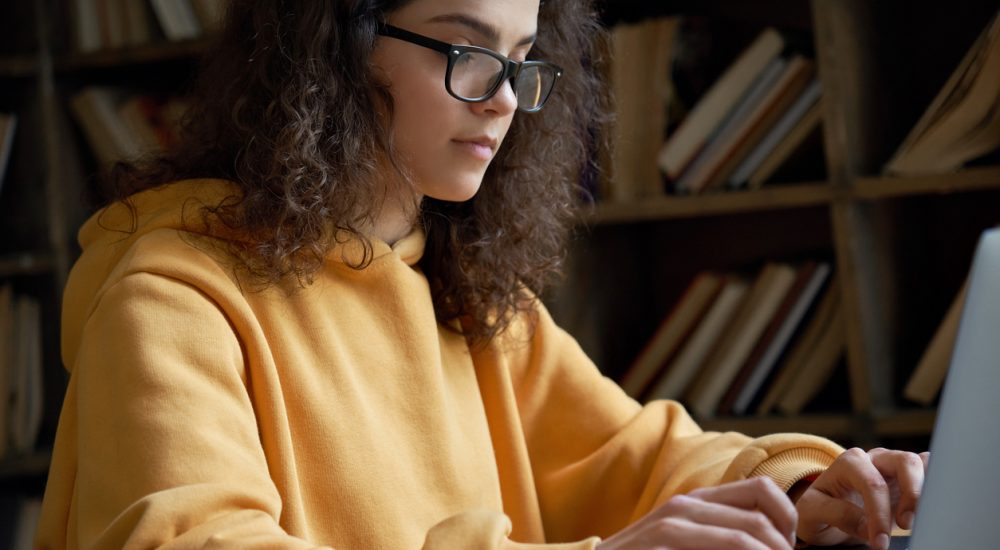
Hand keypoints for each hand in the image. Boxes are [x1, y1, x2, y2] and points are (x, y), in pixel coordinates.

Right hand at [597, 477, 796, 549]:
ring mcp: (671, 525)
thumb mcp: (688, 539)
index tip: (789, 549)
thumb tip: (778, 545)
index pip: (764, 491)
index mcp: (699, 500)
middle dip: (784, 548)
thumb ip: (720, 533)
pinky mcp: (662, 546)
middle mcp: (687, 506)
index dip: (789, 520)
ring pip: (744, 539)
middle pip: (761, 517)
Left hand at [794, 447, 929, 549]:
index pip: (872, 484)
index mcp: (849, 463)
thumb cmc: (817, 510)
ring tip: (920, 519)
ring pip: (921, 464)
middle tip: (906, 526)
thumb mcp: (812, 512)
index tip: (880, 542)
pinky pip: (930, 471)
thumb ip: (836, 513)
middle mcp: (874, 459)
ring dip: (927, 491)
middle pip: (905, 462)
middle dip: (912, 495)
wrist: (824, 514)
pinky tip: (939, 500)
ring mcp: (894, 467)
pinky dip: (939, 482)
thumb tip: (867, 525)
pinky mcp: (909, 479)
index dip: (879, 515)